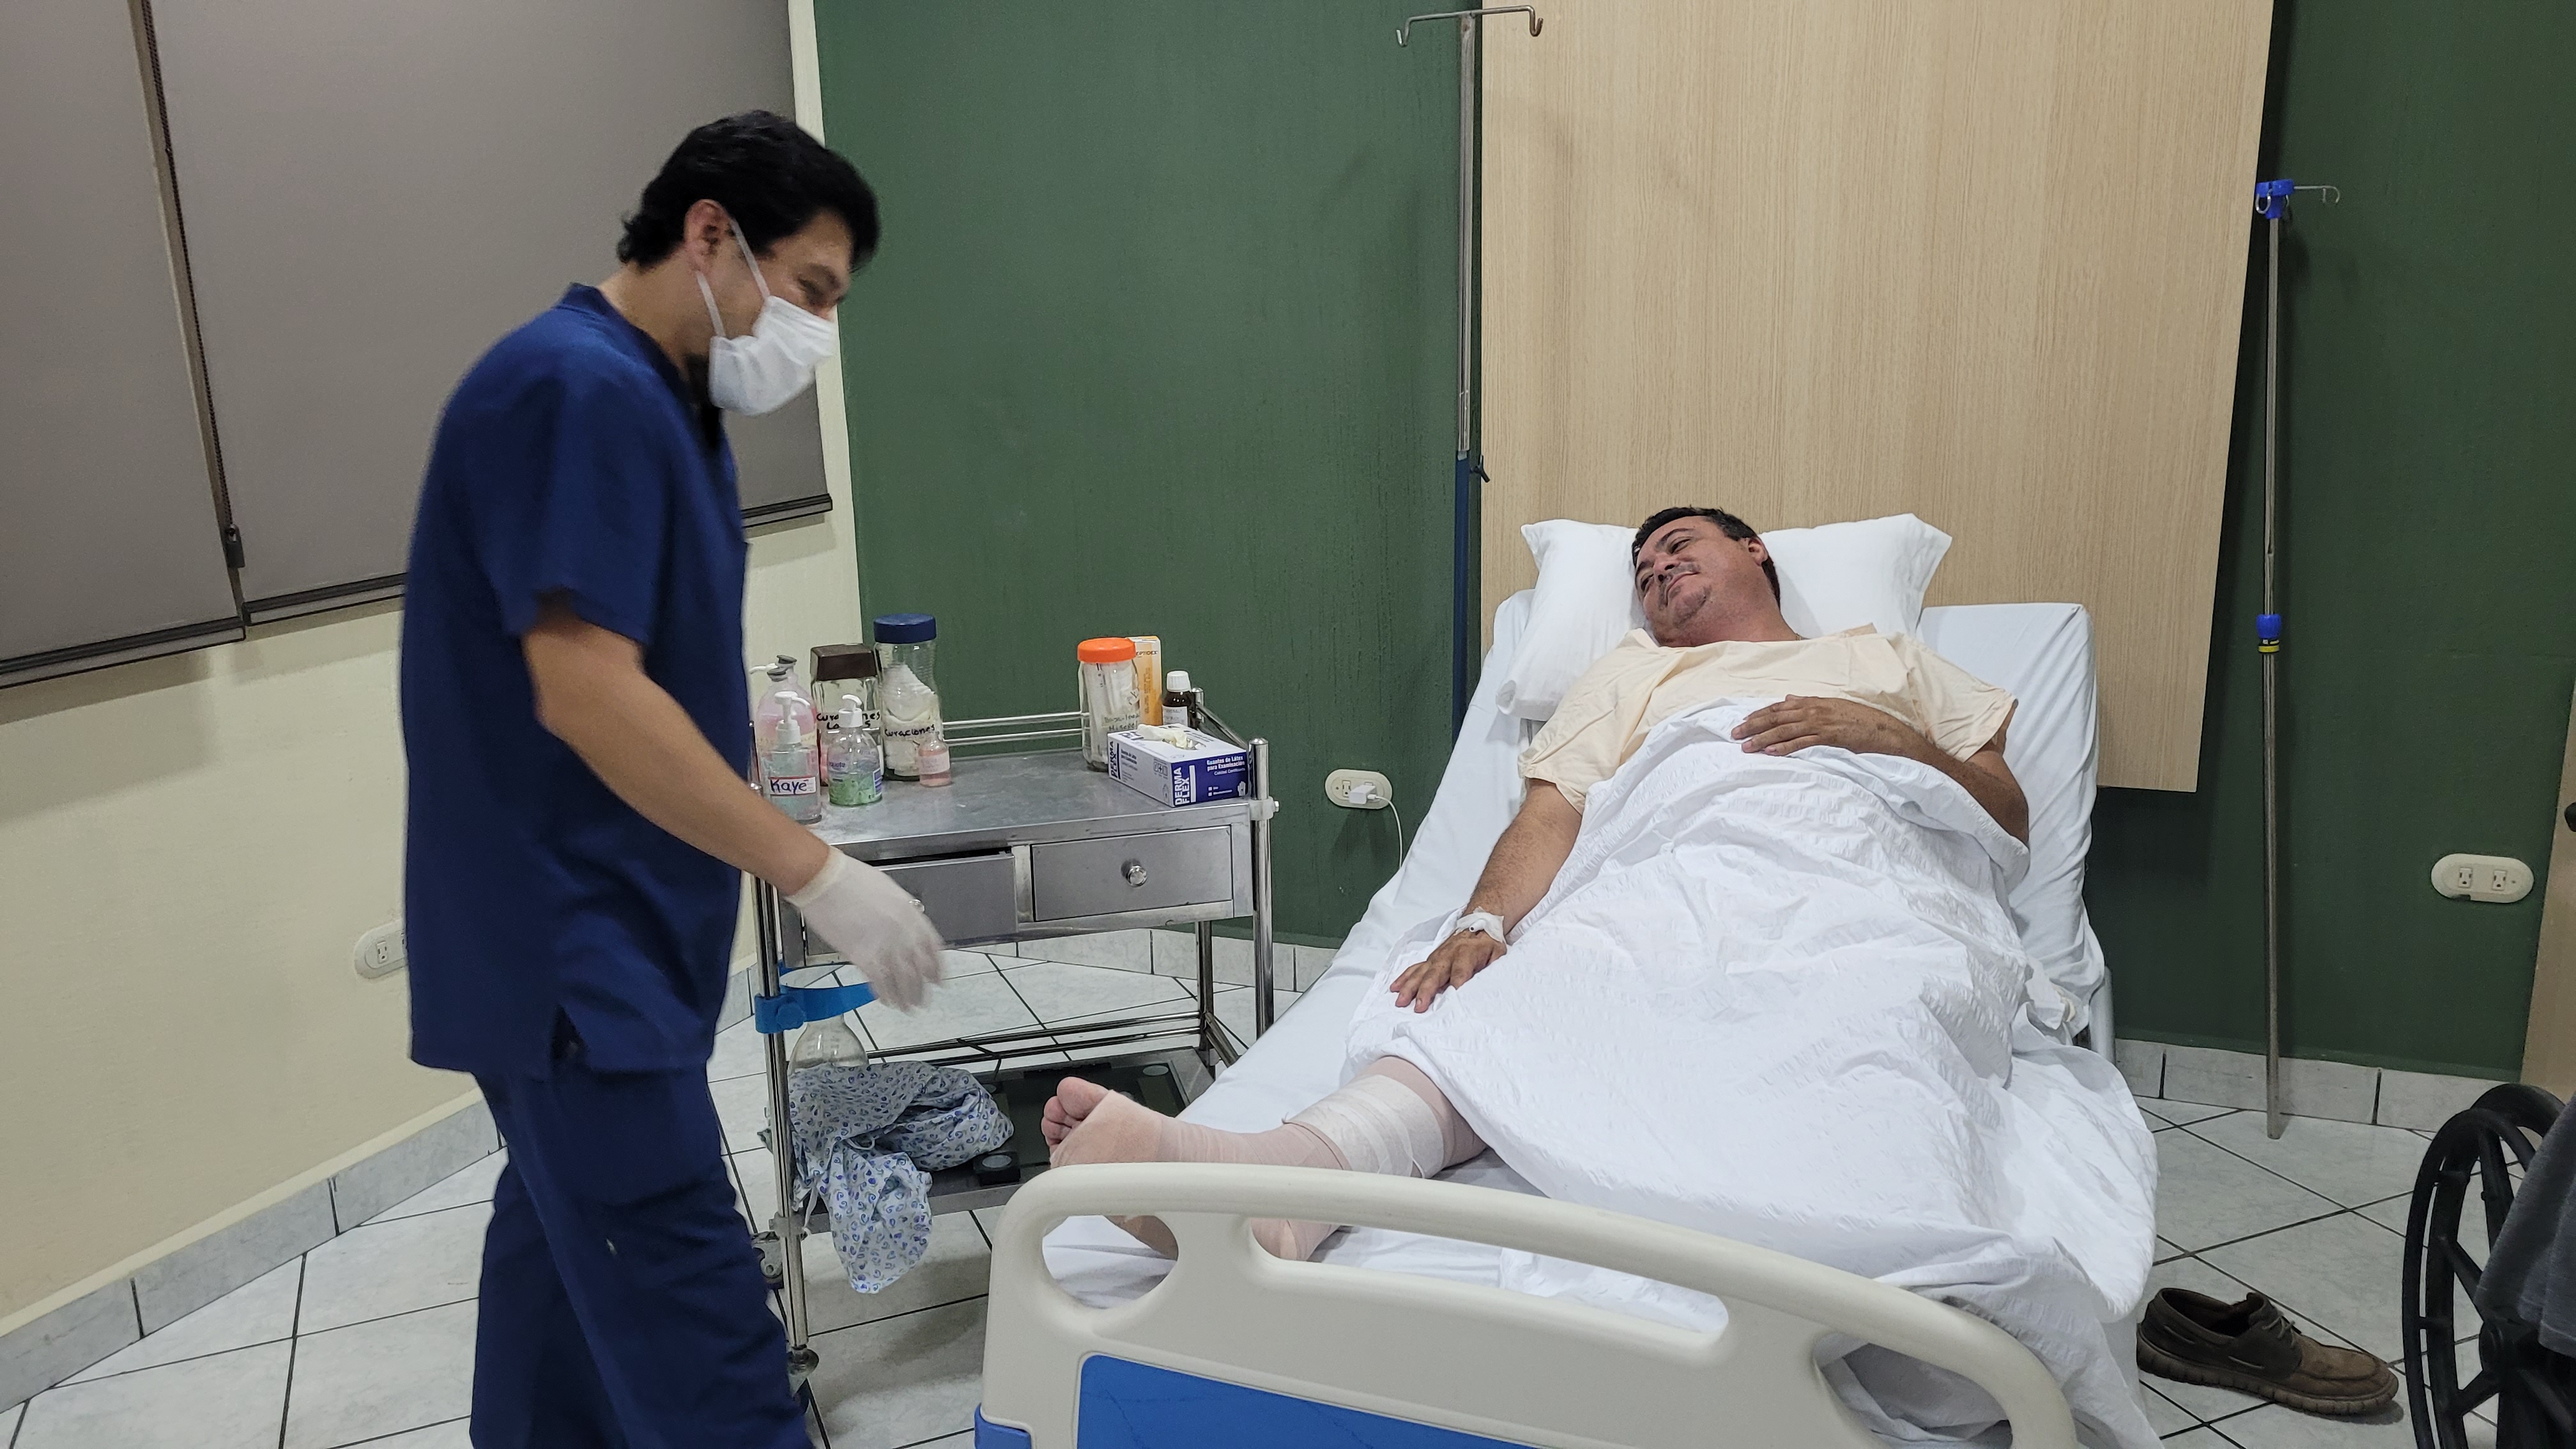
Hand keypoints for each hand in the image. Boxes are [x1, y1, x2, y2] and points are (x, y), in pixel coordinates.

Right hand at [787, 851, 944, 1009]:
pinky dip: (885, 994)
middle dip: (922, 989)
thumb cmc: (851, 880)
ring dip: (906, 997)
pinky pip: (880, 982)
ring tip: (907, 1008)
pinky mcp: (862, 956)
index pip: (933, 949)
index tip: (939, 981)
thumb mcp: (888, 891)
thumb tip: (905, 929)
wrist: (825, 880)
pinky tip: (887, 1001)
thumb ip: (901, 913)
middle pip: (919, 969)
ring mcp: (884, 945)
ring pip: (903, 980)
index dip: (937, 969)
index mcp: (910, 914)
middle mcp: (903, 932)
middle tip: (922, 1001)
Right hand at [1391, 928, 1505, 1012]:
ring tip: (1400, 1001)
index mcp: (1466, 955)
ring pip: (1420, 973)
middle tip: (1419, 1007)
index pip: (1460, 973)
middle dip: (1426, 991)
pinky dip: (1404, 978)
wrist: (1478, 922)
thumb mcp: (1497, 954)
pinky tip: (1395, 988)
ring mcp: (1436, 958)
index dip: (1455, 986)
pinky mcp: (1430, 959)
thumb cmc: (1487, 942)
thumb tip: (1485, 986)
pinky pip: (1414, 968)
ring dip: (1409, 987)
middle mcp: (1447, 956)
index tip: (1450, 1000)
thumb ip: (1491, 969)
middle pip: (1434, 975)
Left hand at [1731, 695, 1930, 760]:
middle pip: (1777, 717)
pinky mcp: (1830, 737)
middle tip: (1734, 735)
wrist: (1886, 731)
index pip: (1780, 706)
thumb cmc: (1861, 720)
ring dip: (1763, 738)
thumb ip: (1809, 702)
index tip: (1743, 721)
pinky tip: (1771, 753)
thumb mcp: (1834, 706)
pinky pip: (1803, 742)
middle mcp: (1815, 710)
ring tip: (1746, 747)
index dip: (1759, 714)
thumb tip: (1789, 698)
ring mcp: (1822, 723)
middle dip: (1754, 725)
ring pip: (1785, 730)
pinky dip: (1785, 747)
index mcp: (1815, 702)